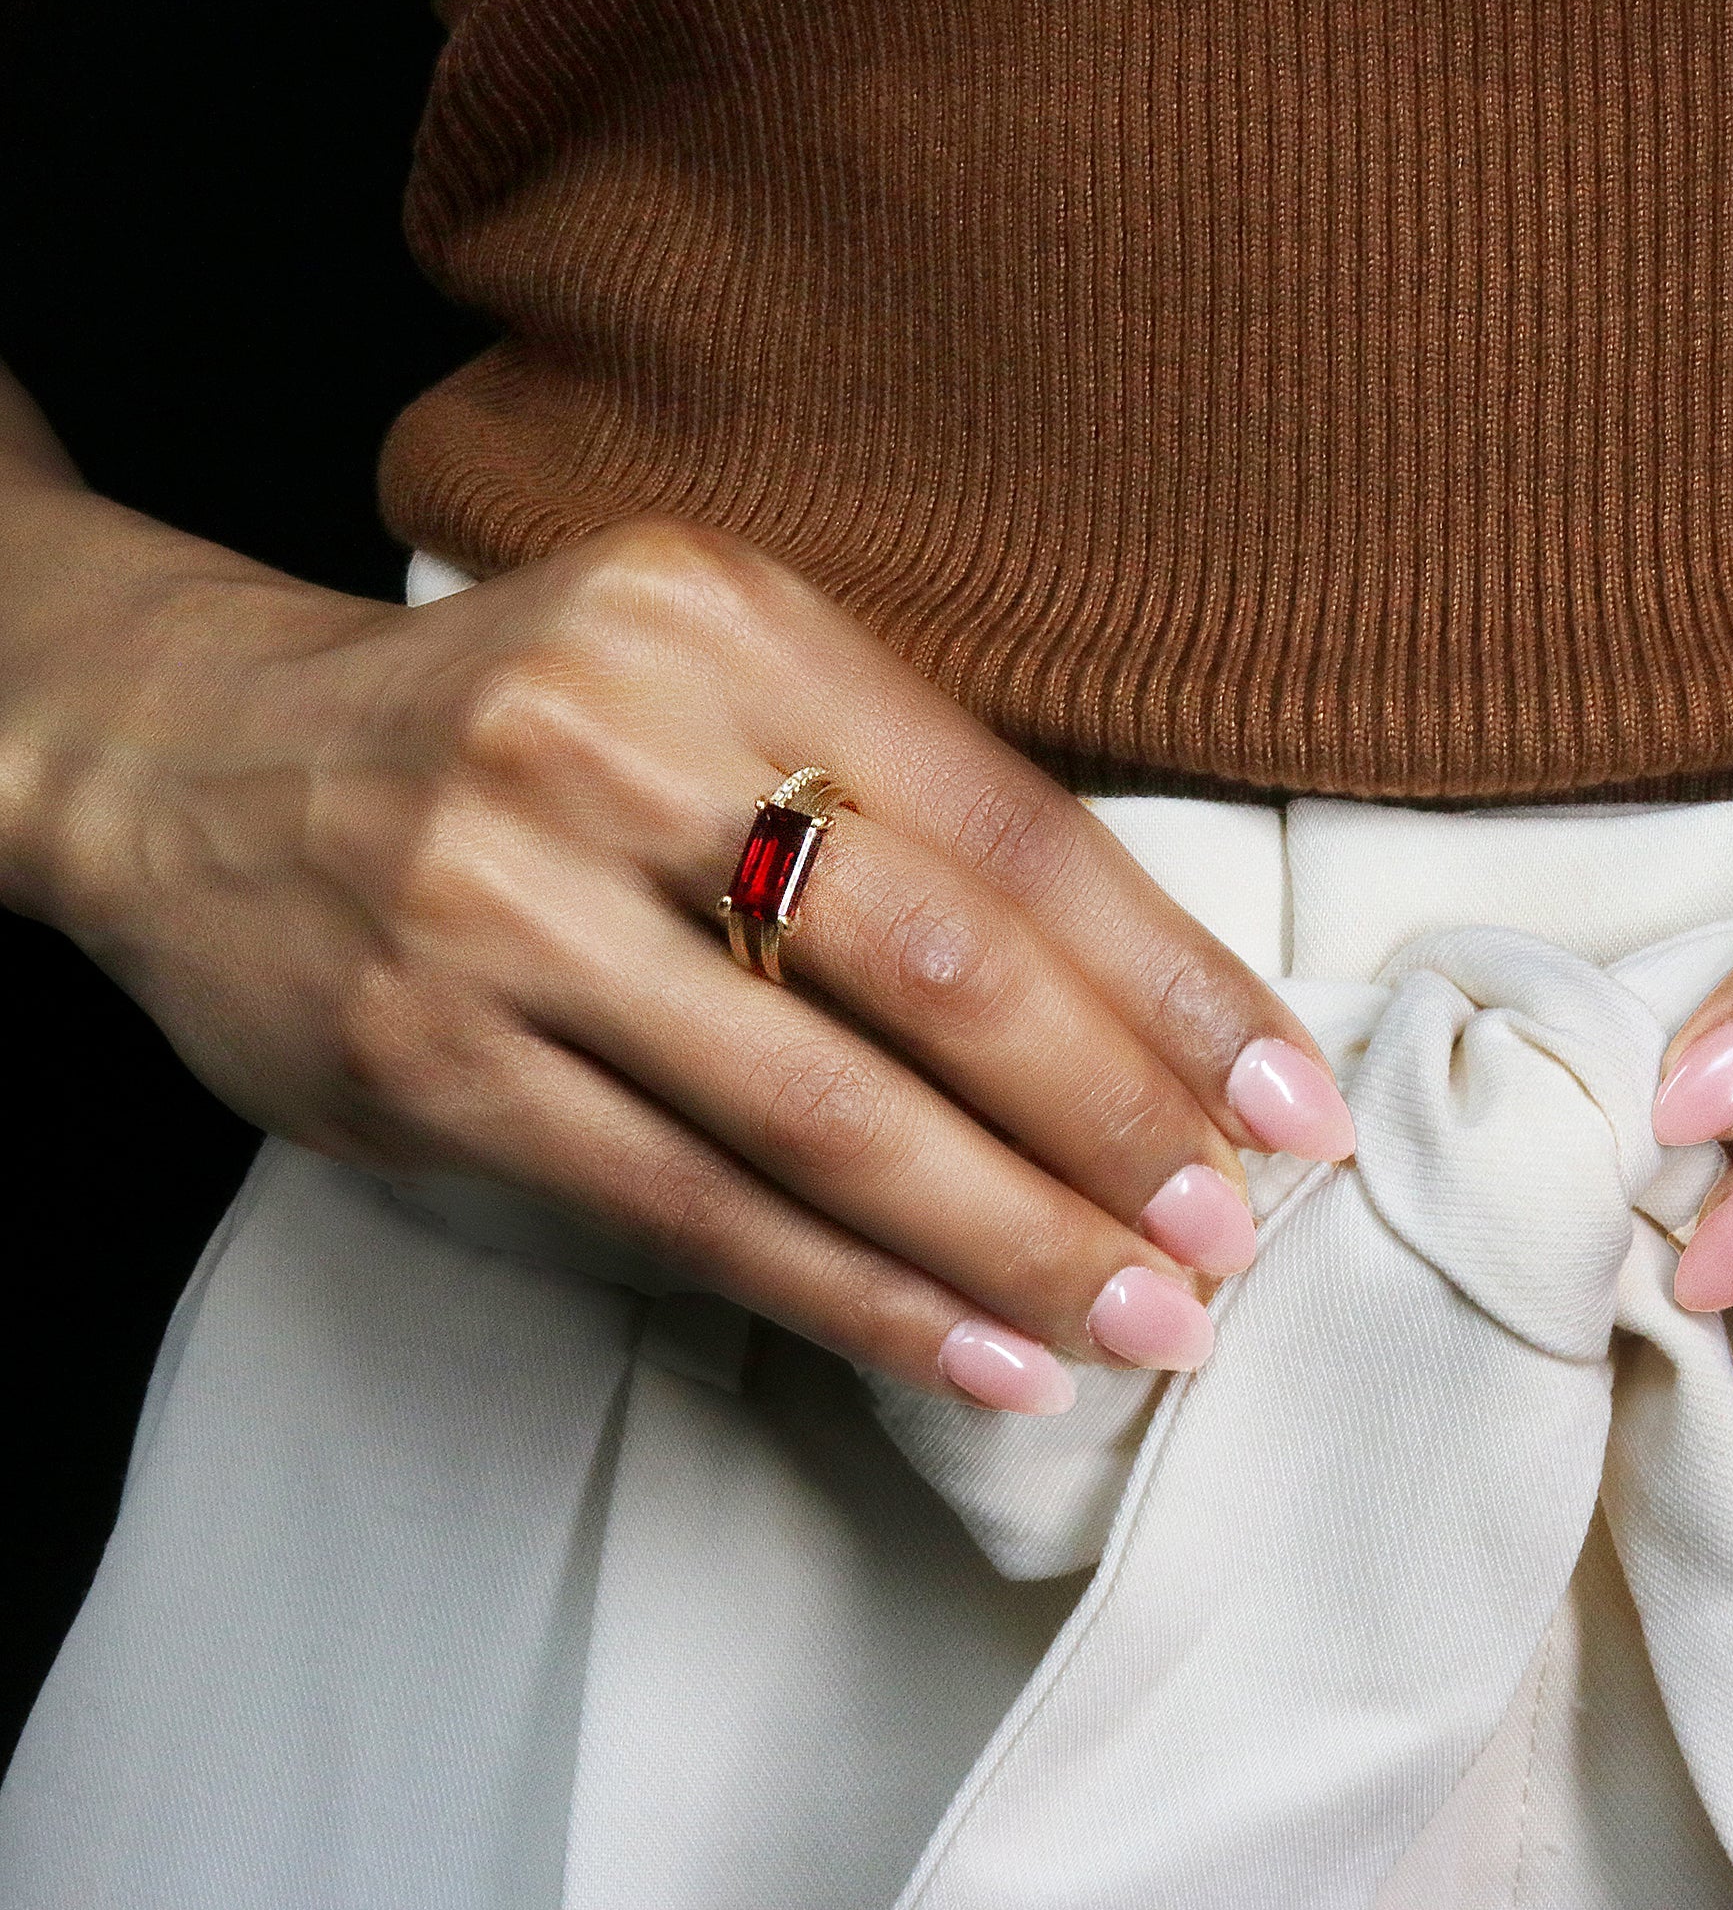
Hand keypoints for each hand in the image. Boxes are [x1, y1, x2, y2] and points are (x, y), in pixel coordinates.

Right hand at [8, 516, 1353, 1412]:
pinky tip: (977, 1354)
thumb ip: (902, 791)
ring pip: (823, 1113)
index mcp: (728, 624)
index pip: (1013, 829)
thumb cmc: (531, 729)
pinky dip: (859, 1296)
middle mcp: (616, 743)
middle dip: (1112, 1120)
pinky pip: (695, 1207)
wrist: (198, 760)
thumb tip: (1154, 997)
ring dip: (1010, 1238)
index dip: (1171, 981)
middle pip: (936, 967)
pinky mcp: (433, 1059)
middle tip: (1229, 1232)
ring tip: (1144, 1320)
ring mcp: (508, 906)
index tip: (1288, 1096)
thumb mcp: (710, 675)